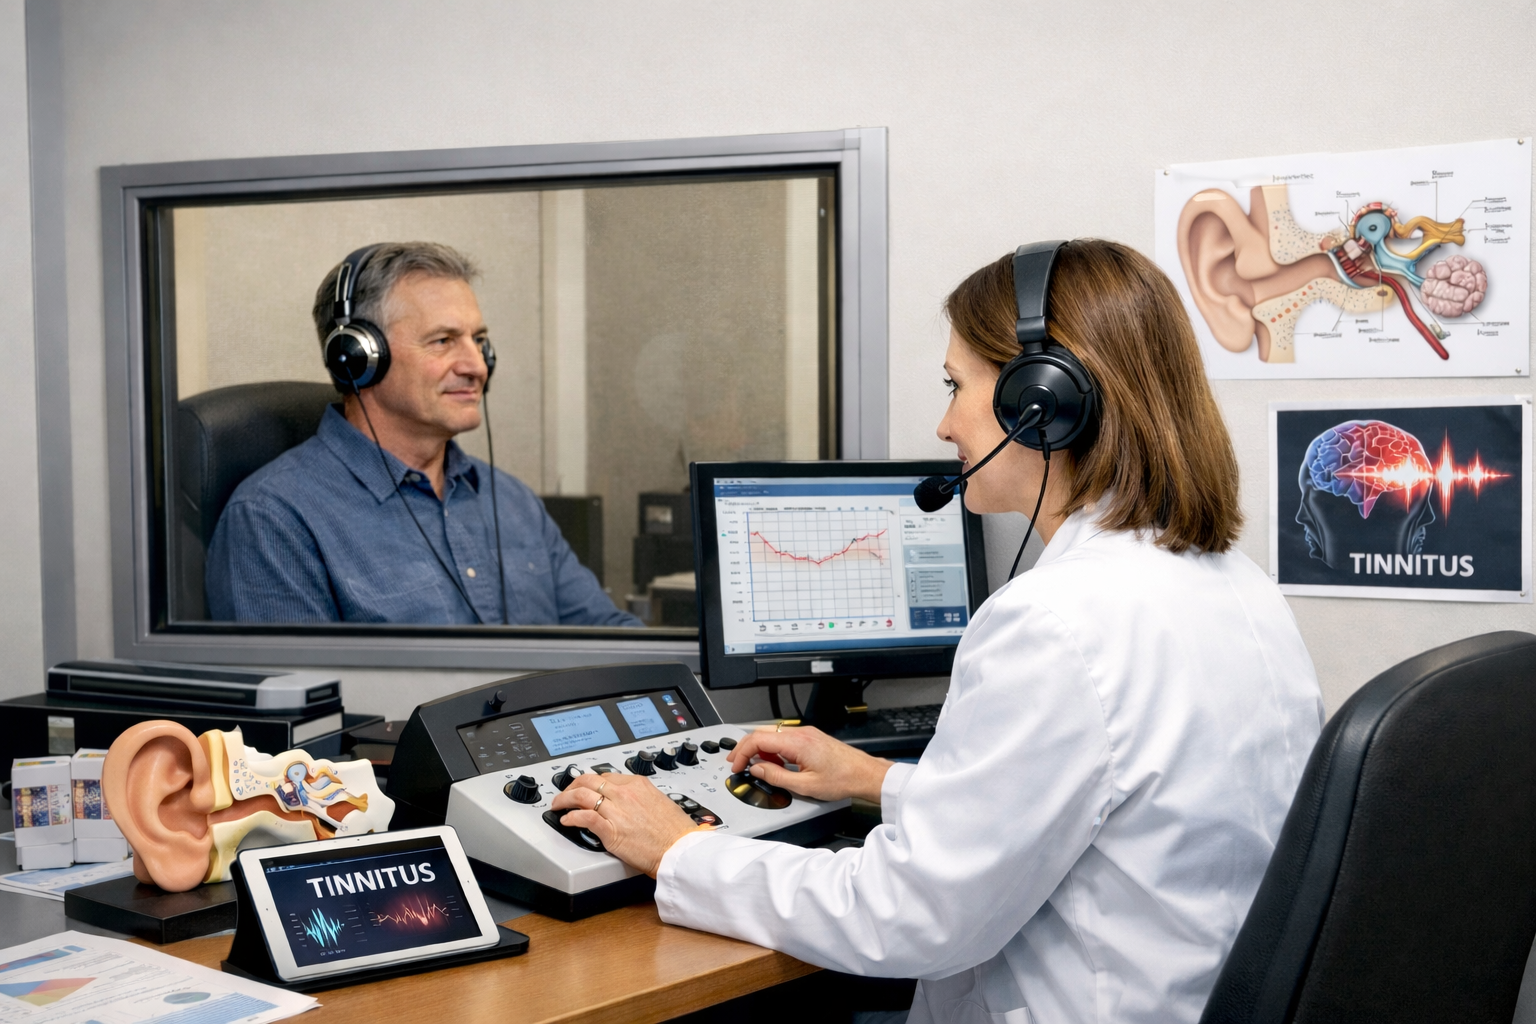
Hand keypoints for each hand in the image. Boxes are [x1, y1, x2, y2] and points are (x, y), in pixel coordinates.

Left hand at [548, 773, 699, 876]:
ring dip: (564, 799)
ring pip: (581, 795)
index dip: (589, 782)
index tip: (584, 787)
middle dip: (572, 785)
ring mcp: (617, 811)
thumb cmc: (675, 831)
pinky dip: (571, 817)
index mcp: (638, 784)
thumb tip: (630, 802)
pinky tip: (567, 820)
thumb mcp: (659, 802)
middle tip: (564, 793)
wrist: (680, 849)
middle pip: (589, 780)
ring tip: (558, 805)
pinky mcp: (611, 831)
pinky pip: (584, 818)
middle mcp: (625, 794)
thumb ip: (641, 798)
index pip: (605, 776)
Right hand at [729, 725, 892, 803]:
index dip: (742, 752)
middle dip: (746, 747)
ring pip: (772, 734)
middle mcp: (801, 733)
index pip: (758, 739)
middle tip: (737, 762)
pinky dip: (773, 748)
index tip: (736, 765)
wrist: (864, 774)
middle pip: (762, 732)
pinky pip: (784, 738)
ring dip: (760, 748)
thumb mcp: (805, 786)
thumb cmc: (842, 779)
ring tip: (757, 766)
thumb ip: (776, 776)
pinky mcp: (811, 737)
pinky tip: (775, 763)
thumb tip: (757, 769)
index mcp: (797, 742)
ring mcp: (806, 733)